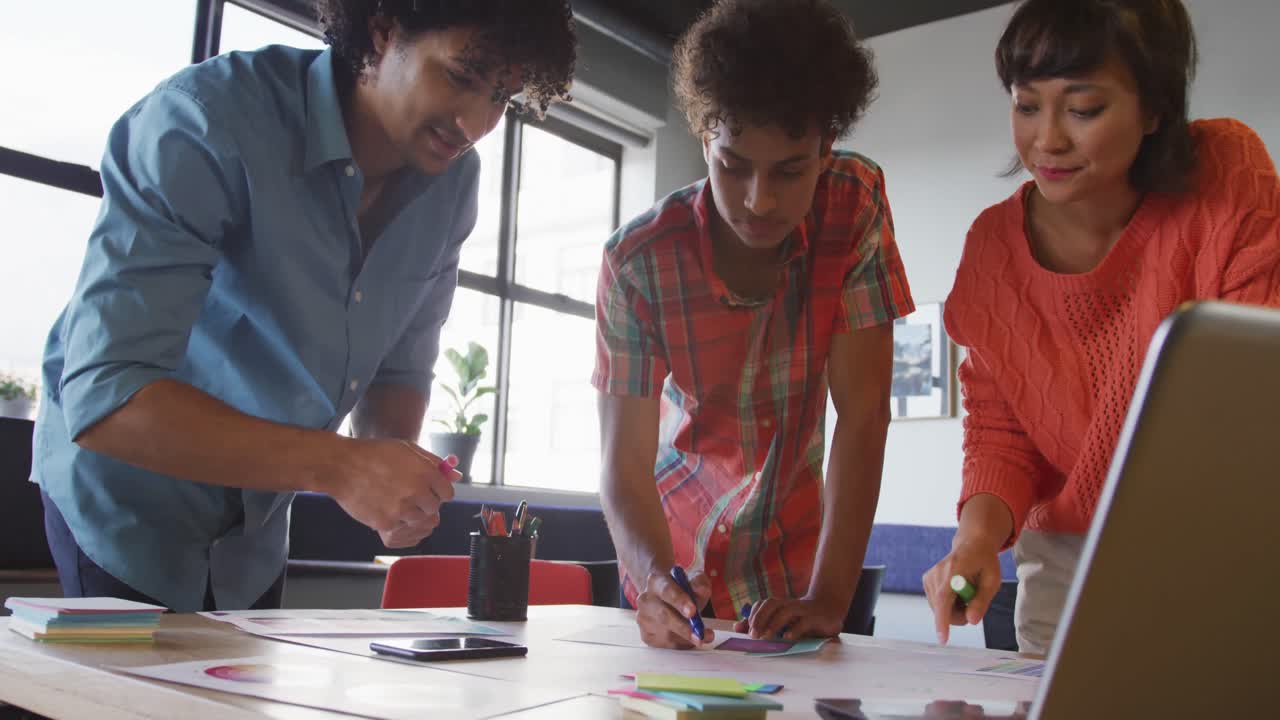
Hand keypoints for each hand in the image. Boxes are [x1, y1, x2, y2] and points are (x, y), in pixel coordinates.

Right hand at [324, 438, 461, 547]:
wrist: (341, 466)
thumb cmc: (374, 454)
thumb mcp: (407, 449)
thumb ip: (433, 462)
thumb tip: (455, 474)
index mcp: (425, 472)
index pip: (447, 494)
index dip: (438, 492)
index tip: (430, 492)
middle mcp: (416, 492)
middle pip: (434, 509)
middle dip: (425, 504)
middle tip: (411, 497)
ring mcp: (401, 510)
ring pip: (420, 522)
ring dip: (412, 516)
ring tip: (398, 503)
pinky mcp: (386, 524)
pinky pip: (402, 532)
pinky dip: (397, 525)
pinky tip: (387, 510)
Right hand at [635, 569, 714, 648]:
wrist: (666, 598)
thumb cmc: (681, 589)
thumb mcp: (694, 580)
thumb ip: (699, 583)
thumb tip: (701, 590)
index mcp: (656, 581)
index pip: (667, 590)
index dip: (680, 601)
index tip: (693, 611)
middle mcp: (646, 599)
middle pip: (664, 615)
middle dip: (683, 627)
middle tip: (700, 635)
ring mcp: (643, 618)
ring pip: (665, 633)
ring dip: (686, 639)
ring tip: (701, 637)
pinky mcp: (646, 634)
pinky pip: (665, 643)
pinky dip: (680, 644)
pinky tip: (687, 638)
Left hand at [734, 594, 845, 640]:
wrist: (830, 607)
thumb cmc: (802, 616)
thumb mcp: (782, 620)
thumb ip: (761, 623)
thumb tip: (737, 627)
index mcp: (781, 604)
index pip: (763, 604)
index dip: (754, 615)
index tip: (746, 631)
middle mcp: (790, 604)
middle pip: (771, 604)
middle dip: (760, 618)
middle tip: (753, 635)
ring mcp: (803, 610)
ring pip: (786, 611)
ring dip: (774, 624)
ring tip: (766, 637)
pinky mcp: (816, 618)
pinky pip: (804, 622)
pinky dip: (795, 629)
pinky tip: (787, 637)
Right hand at [922, 539, 1002, 645]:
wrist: (972, 545)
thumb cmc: (985, 562)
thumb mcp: (992, 581)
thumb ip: (981, 601)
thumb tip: (972, 621)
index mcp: (954, 569)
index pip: (944, 598)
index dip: (943, 620)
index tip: (942, 639)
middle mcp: (936, 573)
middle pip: (943, 610)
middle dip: (960, 615)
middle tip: (975, 603)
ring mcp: (929, 577)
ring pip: (940, 610)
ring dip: (955, 610)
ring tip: (966, 593)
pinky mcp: (927, 581)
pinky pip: (937, 605)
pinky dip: (949, 605)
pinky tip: (957, 592)